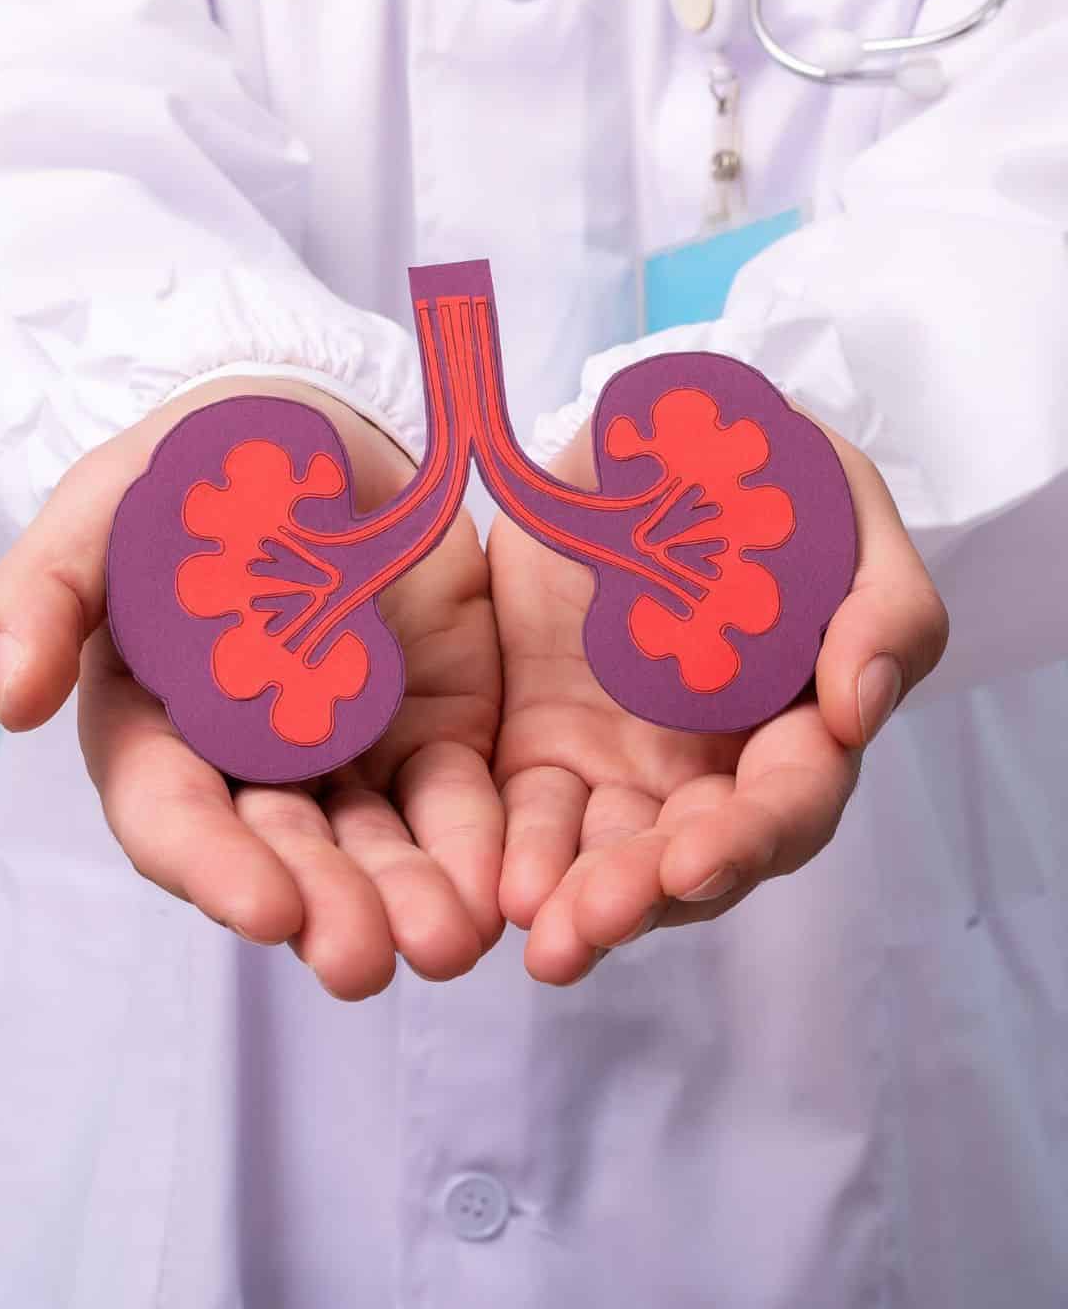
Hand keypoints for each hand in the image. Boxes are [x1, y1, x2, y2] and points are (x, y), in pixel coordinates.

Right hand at [0, 378, 501, 999]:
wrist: (317, 426)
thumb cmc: (195, 467)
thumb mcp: (110, 504)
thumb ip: (48, 590)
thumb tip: (10, 698)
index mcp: (158, 725)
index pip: (172, 812)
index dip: (212, 864)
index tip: (263, 908)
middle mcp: (251, 763)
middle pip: (283, 854)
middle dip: (322, 908)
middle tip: (361, 959)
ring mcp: (349, 753)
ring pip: (375, 848)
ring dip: (406, 901)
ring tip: (445, 941)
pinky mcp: (435, 729)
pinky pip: (457, 799)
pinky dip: (476, 844)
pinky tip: (499, 888)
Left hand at [487, 413, 948, 984]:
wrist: (645, 443)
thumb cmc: (766, 477)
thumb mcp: (845, 511)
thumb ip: (884, 606)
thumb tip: (858, 710)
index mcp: (799, 718)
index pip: (792, 802)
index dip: (751, 838)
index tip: (696, 860)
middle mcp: (716, 764)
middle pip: (700, 858)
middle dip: (651, 895)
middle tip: (592, 920)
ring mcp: (628, 764)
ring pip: (614, 861)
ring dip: (585, 905)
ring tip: (544, 938)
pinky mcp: (546, 749)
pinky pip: (533, 818)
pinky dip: (518, 859)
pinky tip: (497, 888)